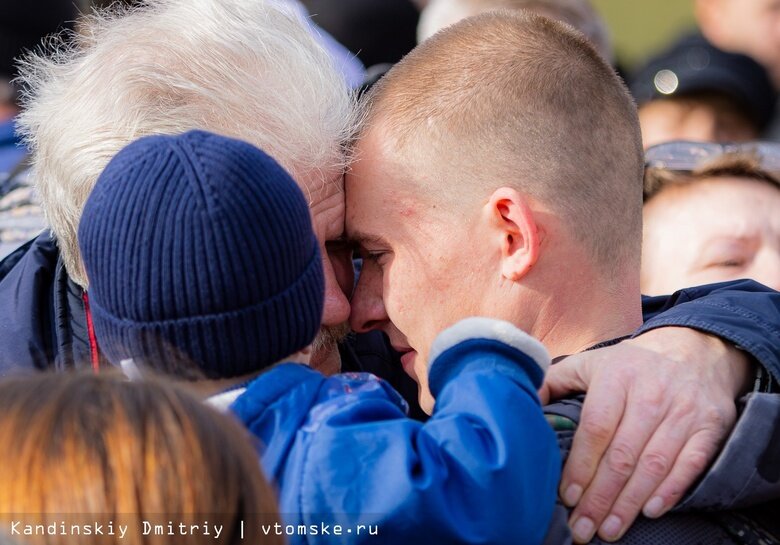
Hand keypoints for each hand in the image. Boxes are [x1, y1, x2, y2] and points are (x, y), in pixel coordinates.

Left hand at [539, 327, 752, 542]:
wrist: (694, 350)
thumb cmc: (630, 365)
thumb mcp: (590, 363)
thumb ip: (554, 380)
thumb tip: (522, 402)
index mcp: (616, 377)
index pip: (596, 429)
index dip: (581, 466)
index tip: (567, 497)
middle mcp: (651, 394)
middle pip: (623, 455)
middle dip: (600, 497)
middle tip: (583, 528)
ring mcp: (683, 411)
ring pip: (653, 465)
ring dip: (630, 503)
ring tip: (609, 529)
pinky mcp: (709, 426)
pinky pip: (690, 464)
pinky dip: (670, 490)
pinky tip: (650, 511)